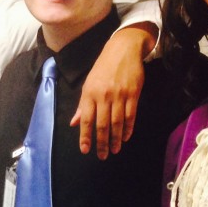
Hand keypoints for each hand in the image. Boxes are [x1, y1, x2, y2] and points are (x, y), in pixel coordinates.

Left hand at [71, 24, 151, 158]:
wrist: (123, 50)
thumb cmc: (103, 68)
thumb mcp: (88, 84)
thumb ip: (82, 105)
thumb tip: (74, 123)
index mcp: (89, 94)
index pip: (86, 120)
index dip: (85, 136)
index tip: (85, 150)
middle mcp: (104, 96)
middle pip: (102, 124)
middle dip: (102, 142)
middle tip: (103, 156)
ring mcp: (119, 95)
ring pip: (117, 122)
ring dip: (116, 138)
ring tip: (115, 150)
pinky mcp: (133, 94)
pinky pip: (131, 115)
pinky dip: (129, 128)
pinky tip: (126, 137)